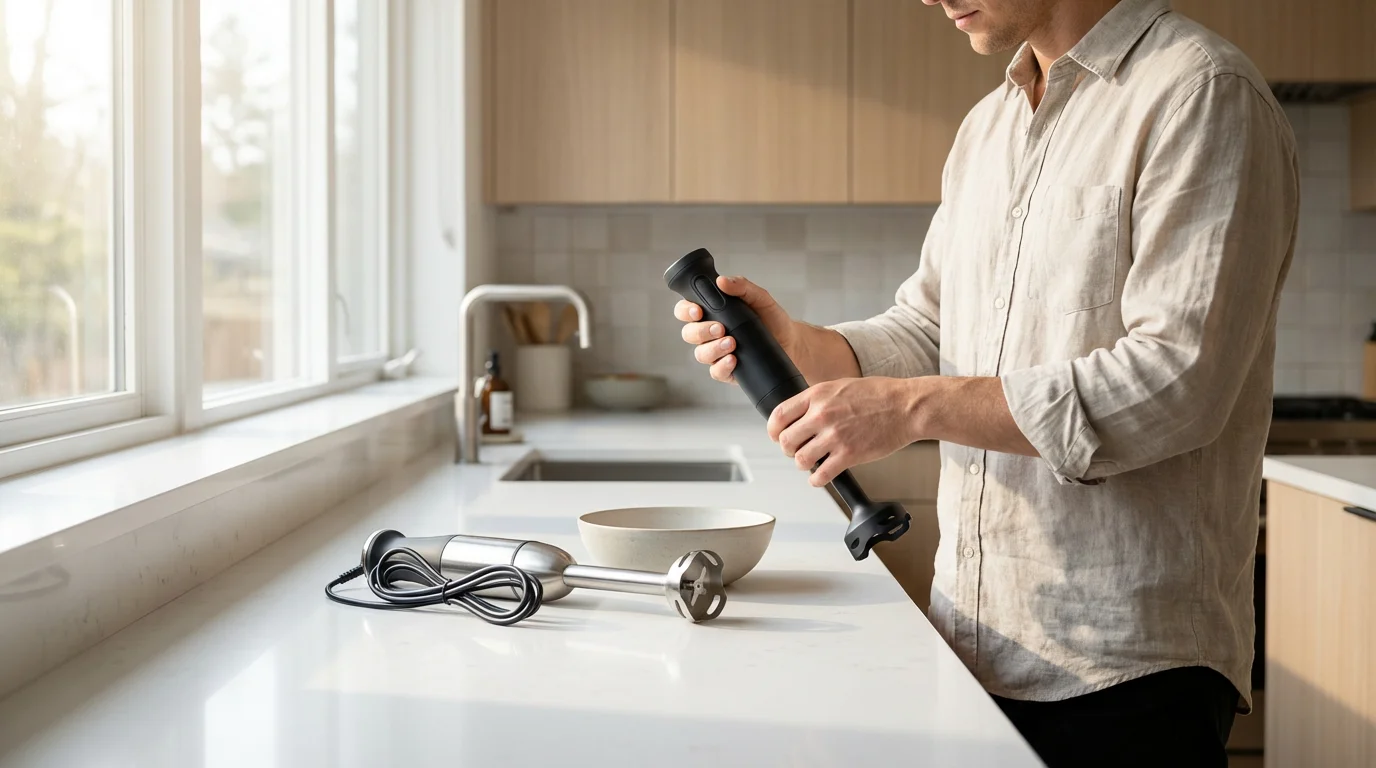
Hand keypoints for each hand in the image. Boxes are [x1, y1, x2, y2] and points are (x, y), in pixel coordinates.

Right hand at [673, 276, 796, 383]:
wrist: (792, 343)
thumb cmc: (772, 319)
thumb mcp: (761, 298)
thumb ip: (742, 286)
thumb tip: (722, 281)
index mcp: (712, 313)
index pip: (686, 310)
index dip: (685, 310)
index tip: (698, 310)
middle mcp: (710, 334)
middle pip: (689, 333)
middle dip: (701, 331)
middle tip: (720, 328)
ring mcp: (717, 353)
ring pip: (700, 354)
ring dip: (713, 348)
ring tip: (731, 343)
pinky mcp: (727, 371)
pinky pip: (716, 372)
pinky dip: (722, 366)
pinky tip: (733, 359)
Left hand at [766, 377, 919, 486]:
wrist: (906, 407)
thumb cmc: (879, 395)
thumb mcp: (841, 386)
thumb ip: (818, 399)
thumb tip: (800, 413)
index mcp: (817, 395)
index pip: (779, 415)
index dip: (773, 430)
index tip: (776, 436)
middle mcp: (821, 415)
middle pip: (785, 441)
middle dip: (788, 449)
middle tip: (797, 450)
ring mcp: (834, 436)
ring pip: (799, 460)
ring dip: (802, 464)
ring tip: (811, 462)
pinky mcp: (849, 455)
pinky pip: (820, 476)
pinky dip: (817, 480)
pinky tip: (822, 475)